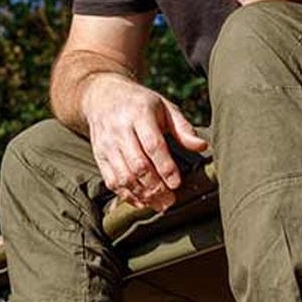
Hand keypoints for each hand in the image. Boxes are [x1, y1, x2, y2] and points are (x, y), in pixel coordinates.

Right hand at [82, 76, 208, 211]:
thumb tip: (202, 146)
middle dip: (155, 187)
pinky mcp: (99, 156)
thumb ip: (183, 128)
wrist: (103, 96)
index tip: (176, 183)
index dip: (165, 167)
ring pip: (123, 176)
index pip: (153, 145)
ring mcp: (107, 144)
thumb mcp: (164, 107)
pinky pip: (111, 181)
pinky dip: (127, 196)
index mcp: (139, 114)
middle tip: (170, 200)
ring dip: (142, 195)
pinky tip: (142, 202)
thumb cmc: (141, 103)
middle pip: (137, 164)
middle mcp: (120, 129)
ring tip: (159, 204)